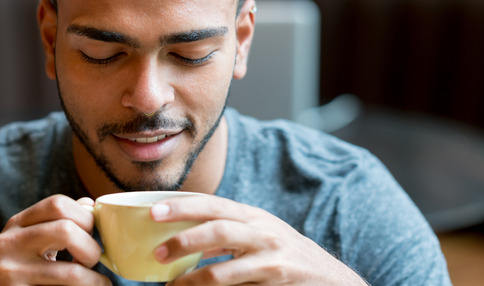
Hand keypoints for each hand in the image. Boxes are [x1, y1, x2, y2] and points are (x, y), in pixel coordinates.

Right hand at [0, 195, 109, 285]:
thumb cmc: (11, 271)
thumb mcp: (27, 241)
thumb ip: (54, 223)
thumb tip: (89, 204)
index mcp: (17, 224)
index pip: (58, 204)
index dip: (85, 217)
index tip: (92, 234)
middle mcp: (10, 243)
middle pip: (66, 230)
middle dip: (90, 247)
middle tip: (93, 260)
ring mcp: (11, 272)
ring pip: (71, 272)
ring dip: (93, 279)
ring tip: (99, 284)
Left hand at [151, 195, 367, 284]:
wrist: (330, 278)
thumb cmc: (283, 253)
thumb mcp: (257, 233)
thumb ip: (225, 231)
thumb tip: (179, 234)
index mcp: (251, 216)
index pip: (212, 204)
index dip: (182, 206)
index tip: (153, 211)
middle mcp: (261, 233)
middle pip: (217, 229)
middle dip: (184, 238)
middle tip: (157, 250)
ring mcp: (270, 260)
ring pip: (223, 270)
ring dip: (192, 279)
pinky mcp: (275, 283)